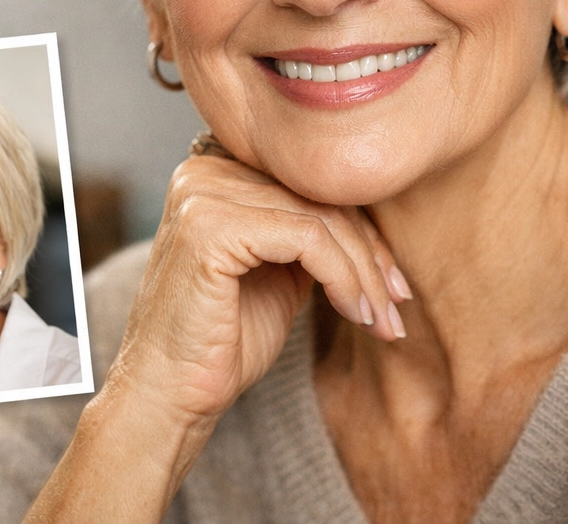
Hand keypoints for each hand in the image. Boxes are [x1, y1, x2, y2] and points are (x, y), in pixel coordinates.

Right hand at [107, 147, 407, 425]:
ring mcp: (203, 193)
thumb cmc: (222, 342)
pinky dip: (343, 278)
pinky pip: (307, 239)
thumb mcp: (281, 272)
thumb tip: (377, 224)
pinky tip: (356, 312)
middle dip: (370, 255)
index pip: (310, 185)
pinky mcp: (210, 225)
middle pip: (319, 197)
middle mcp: (205, 170)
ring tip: (384, 319)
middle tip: (398, 304)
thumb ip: (311, 235)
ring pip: (321, 218)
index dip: (363, 233)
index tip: (396, 283)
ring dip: (364, 274)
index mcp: (218, 171)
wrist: (169, 398)